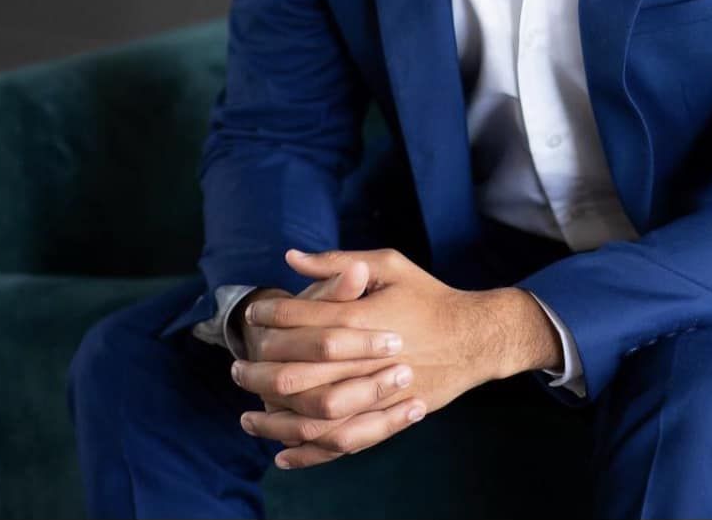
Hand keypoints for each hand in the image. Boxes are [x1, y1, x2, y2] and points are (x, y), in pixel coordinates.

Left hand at [232, 247, 504, 468]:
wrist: (473, 336)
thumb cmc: (428, 296)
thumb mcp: (389, 264)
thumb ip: (338, 262)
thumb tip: (291, 258)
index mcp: (361, 317)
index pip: (299, 320)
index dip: (269, 317)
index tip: (254, 316)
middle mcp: (364, 359)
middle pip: (295, 373)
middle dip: (259, 372)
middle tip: (238, 367)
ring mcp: (376, 394)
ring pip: (312, 417)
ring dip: (274, 419)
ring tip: (248, 414)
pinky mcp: (387, 419)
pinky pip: (340, 444)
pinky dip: (308, 453)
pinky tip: (282, 452)